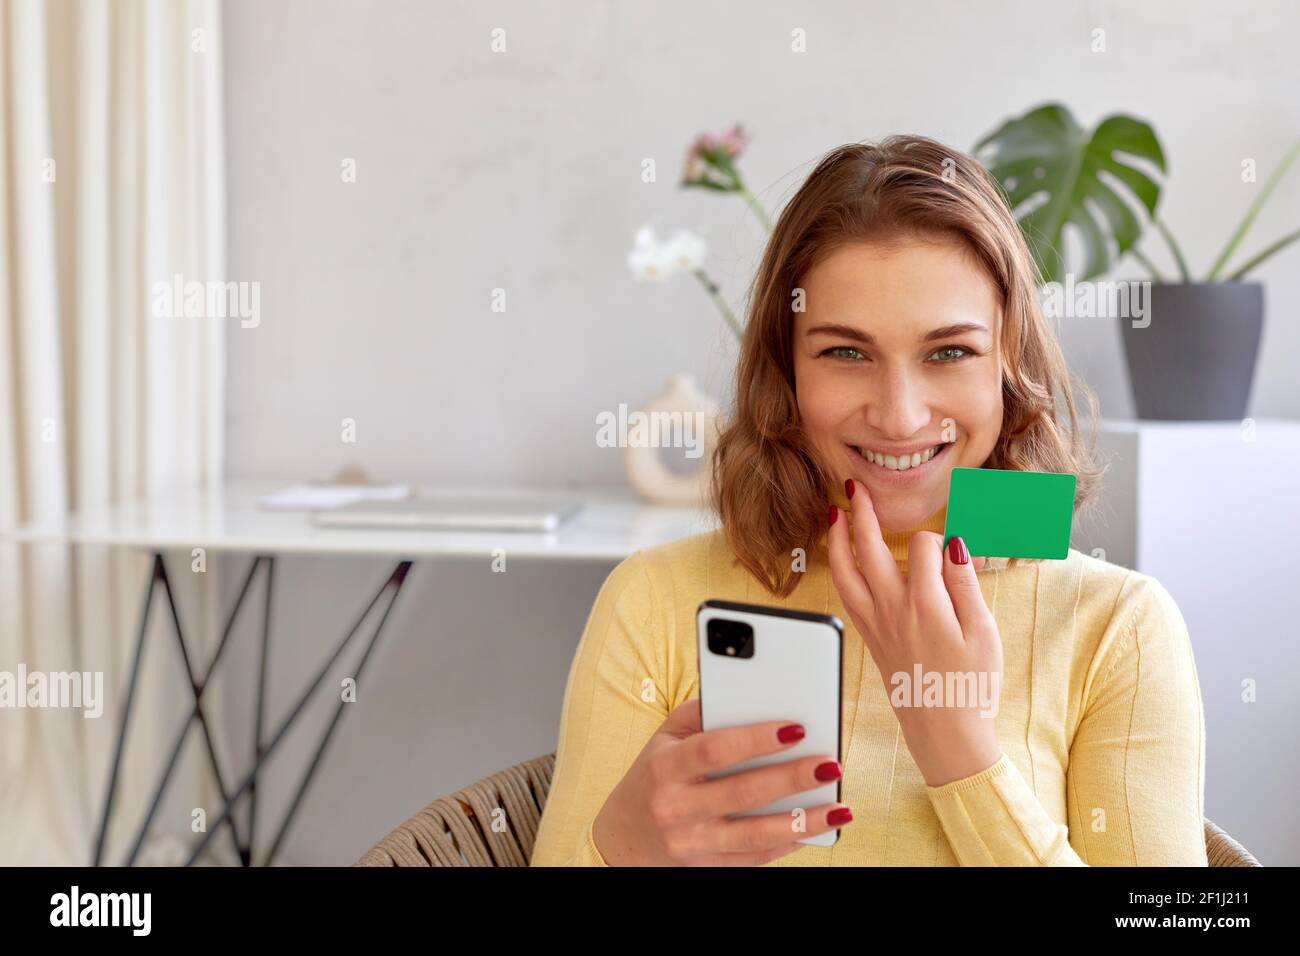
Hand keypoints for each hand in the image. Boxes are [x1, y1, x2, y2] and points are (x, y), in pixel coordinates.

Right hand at [591, 699, 852, 865]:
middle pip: (742, 792)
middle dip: (791, 778)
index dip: (756, 739)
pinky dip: (789, 842)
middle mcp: (675, 808)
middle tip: (831, 764)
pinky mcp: (708, 867)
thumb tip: (753, 688)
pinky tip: (817, 827)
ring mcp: (692, 843)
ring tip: (840, 808)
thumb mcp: (665, 737)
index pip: (714, 750)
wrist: (625, 836)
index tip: (796, 727)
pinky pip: (756, 857)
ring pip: (755, 834)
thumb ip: (704, 712)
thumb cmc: (656, 773)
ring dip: (803, 821)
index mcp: (665, 767)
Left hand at [828, 479, 1004, 786]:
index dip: (937, 539)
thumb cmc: (970, 686)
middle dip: (863, 514)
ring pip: (846, 572)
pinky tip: (840, 558)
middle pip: (870, 549)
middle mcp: (893, 610)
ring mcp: (876, 624)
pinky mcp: (869, 637)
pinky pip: (845, 595)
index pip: (922, 547)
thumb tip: (954, 543)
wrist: (945, 733)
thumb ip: (965, 584)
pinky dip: (838, 570)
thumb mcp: (983, 633)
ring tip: (835, 513)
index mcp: (925, 605)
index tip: (950, 548)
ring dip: (838, 539)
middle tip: (856, 487)